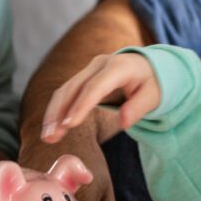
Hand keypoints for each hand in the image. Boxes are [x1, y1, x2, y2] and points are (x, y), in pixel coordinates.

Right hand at [41, 53, 160, 144]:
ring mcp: (89, 69)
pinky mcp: (83, 77)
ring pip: (65, 90)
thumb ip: (138, 108)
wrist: (149, 67)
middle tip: (51, 136)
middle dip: (60, 112)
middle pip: (74, 87)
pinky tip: (52, 127)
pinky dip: (57, 109)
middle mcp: (100, 64)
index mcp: (119, 67)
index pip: (96, 86)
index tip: (70, 124)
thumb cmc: (152, 83)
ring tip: (48, 136)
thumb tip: (124, 123)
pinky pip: (66, 92)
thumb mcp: (153, 96)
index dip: (82, 105)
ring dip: (54, 113)